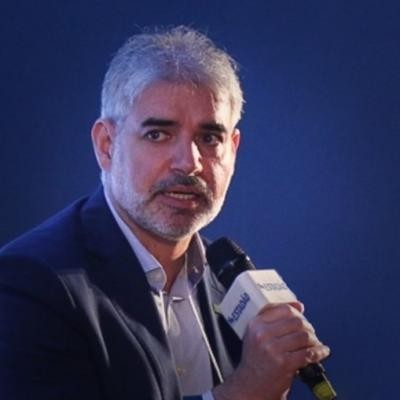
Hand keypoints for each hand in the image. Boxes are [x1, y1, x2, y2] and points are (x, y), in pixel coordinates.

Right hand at [213, 302, 329, 399]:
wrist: (250, 387)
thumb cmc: (256, 360)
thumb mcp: (257, 335)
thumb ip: (275, 319)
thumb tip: (299, 305)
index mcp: (255, 324)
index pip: (282, 309)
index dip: (296, 312)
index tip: (303, 316)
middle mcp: (262, 334)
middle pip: (295, 321)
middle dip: (308, 327)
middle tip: (311, 333)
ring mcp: (272, 349)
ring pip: (303, 336)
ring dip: (314, 340)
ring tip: (315, 344)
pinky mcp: (283, 364)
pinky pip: (308, 353)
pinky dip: (319, 352)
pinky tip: (322, 352)